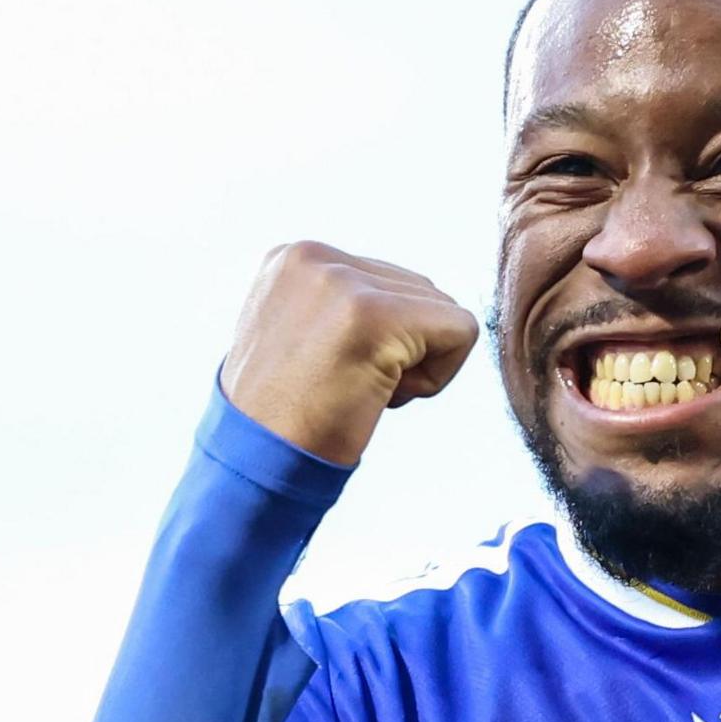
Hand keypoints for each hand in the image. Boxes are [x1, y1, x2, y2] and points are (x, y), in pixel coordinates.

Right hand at [216, 242, 479, 468]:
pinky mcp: (377, 315)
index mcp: (295, 257)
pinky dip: (438, 377)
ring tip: (357, 389)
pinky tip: (383, 396)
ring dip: (415, 362)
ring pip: (443, 310)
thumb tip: (413, 296)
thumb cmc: (285, 417)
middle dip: (402, 346)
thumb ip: (341, 302)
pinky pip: (461, 331)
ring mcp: (344, 283)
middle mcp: (315, 256)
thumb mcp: (300, 332)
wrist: (259, 465)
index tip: (331, 370)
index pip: (387, 280)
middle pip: (419, 289)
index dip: (380, 338)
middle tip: (347, 386)